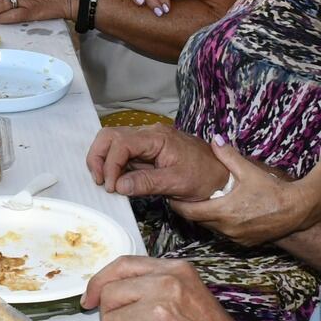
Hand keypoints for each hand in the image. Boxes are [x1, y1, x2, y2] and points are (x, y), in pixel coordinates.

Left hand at [83, 256, 260, 320]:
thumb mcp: (186, 292)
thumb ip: (151, 284)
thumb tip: (104, 290)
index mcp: (172, 270)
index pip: (121, 265)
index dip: (99, 282)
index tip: (89, 299)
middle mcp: (165, 285)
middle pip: (109, 296)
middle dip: (114, 318)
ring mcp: (159, 312)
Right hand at [87, 123, 227, 198]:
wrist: (222, 176)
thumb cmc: (204, 177)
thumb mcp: (176, 183)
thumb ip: (146, 183)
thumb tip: (118, 186)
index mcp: (157, 137)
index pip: (121, 143)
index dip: (110, 164)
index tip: (111, 187)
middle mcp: (149, 134)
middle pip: (110, 135)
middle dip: (99, 157)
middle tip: (100, 181)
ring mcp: (147, 141)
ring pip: (113, 142)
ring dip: (104, 160)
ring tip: (107, 182)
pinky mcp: (147, 151)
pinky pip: (123, 153)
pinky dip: (114, 165)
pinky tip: (116, 180)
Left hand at [170, 141, 303, 245]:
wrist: (297, 210)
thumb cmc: (272, 190)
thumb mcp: (248, 170)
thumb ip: (228, 155)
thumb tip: (215, 139)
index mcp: (222, 210)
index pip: (189, 212)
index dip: (178, 205)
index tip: (171, 196)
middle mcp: (226, 228)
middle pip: (199, 220)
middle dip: (190, 210)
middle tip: (184, 197)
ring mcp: (237, 238)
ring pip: (212, 228)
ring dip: (206, 217)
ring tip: (204, 203)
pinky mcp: (247, 243)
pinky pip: (227, 234)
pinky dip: (222, 224)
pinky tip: (225, 213)